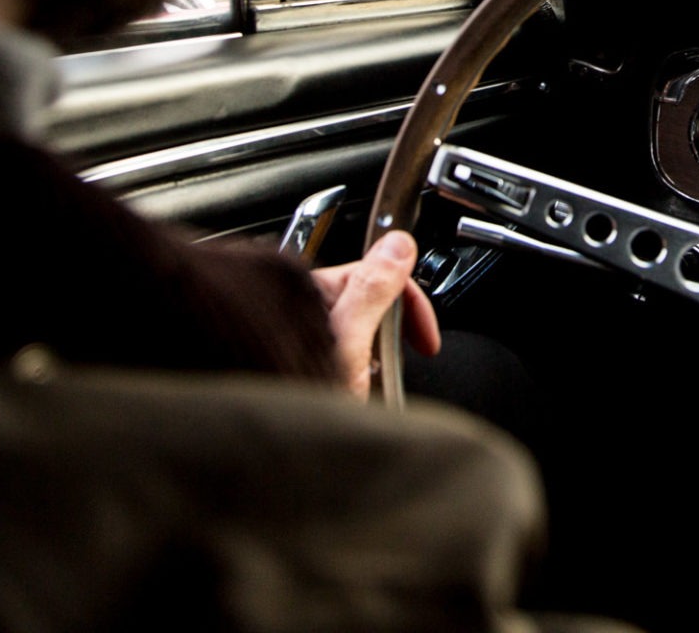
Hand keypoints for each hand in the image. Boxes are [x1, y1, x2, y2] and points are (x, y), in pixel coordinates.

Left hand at [312, 231, 442, 398]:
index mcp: (310, 291)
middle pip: (367, 304)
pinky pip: (340, 360)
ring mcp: (297, 339)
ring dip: (373, 360)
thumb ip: (374, 288)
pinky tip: (352, 397)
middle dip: (390, 335)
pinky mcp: (297, 365)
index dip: (408, 304)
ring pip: (355, 334)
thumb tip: (399, 244)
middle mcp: (299, 309)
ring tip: (369, 389)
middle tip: (396, 366)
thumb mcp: (348, 341)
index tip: (425, 340)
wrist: (273, 454)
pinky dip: (355, 377)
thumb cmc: (296, 400)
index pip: (375, 274)